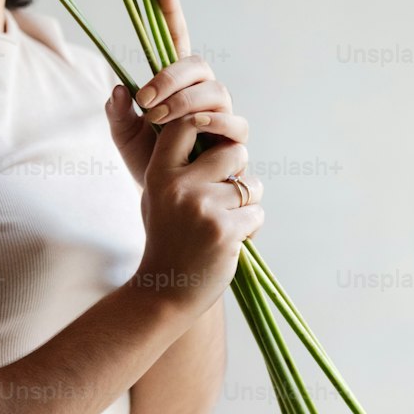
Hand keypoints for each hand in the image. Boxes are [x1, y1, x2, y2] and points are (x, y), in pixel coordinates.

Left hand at [105, 0, 248, 185]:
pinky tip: (195, 128)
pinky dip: (213, 123)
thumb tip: (120, 89)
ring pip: (216, 90)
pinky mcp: (235, 142)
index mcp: (175, 85)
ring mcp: (222, 115)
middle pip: (198, 64)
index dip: (170, 8)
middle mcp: (203, 93)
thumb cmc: (153, 168)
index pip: (175, 39)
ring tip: (160, 120)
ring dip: (186, 100)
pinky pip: (234, 123)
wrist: (174, 209)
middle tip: (147, 99)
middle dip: (171, 76)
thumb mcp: (124, 140)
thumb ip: (118, 114)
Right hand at [136, 108, 264, 323]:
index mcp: (159, 173)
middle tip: (225, 194)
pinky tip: (232, 242)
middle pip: (233, 151)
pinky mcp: (225, 230)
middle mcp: (179, 185)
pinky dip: (251, 227)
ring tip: (226, 221)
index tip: (214, 138)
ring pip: (250, 184)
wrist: (166, 290)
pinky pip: (257, 213)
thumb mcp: (157, 195)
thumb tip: (201, 122)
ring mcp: (202, 207)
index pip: (187, 124)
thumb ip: (175, 163)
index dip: (207, 122)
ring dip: (248, 202)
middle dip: (239, 171)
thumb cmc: (166, 237)